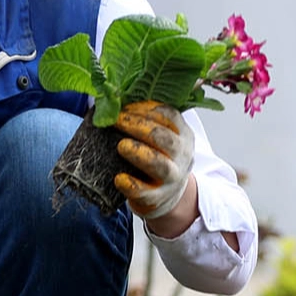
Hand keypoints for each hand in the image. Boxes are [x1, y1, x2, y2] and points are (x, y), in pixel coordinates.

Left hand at [113, 101, 194, 219]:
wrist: (169, 194)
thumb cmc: (159, 156)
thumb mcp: (162, 136)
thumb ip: (145, 119)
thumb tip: (112, 97)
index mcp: (183, 134)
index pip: (170, 116)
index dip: (146, 109)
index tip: (125, 108)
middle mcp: (181, 155)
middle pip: (164, 138)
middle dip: (139, 127)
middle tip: (118, 121)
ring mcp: (172, 178)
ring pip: (159, 165)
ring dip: (139, 154)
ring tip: (121, 146)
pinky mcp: (158, 197)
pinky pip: (146, 193)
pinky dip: (132, 185)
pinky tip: (119, 178)